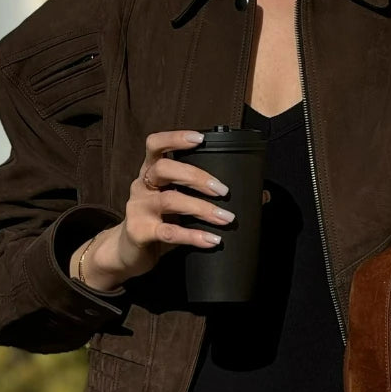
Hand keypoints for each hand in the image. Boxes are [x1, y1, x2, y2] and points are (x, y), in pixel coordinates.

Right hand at [70, 130, 269, 291]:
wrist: (128, 253)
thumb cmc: (161, 221)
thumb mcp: (181, 205)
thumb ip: (210, 197)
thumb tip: (262, 195)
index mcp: (150, 172)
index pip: (155, 144)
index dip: (175, 138)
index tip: (201, 138)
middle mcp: (141, 185)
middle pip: (164, 169)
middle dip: (196, 176)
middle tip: (223, 189)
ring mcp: (138, 208)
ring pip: (169, 200)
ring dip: (201, 208)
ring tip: (226, 218)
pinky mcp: (139, 232)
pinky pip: (169, 232)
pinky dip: (193, 236)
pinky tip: (212, 239)